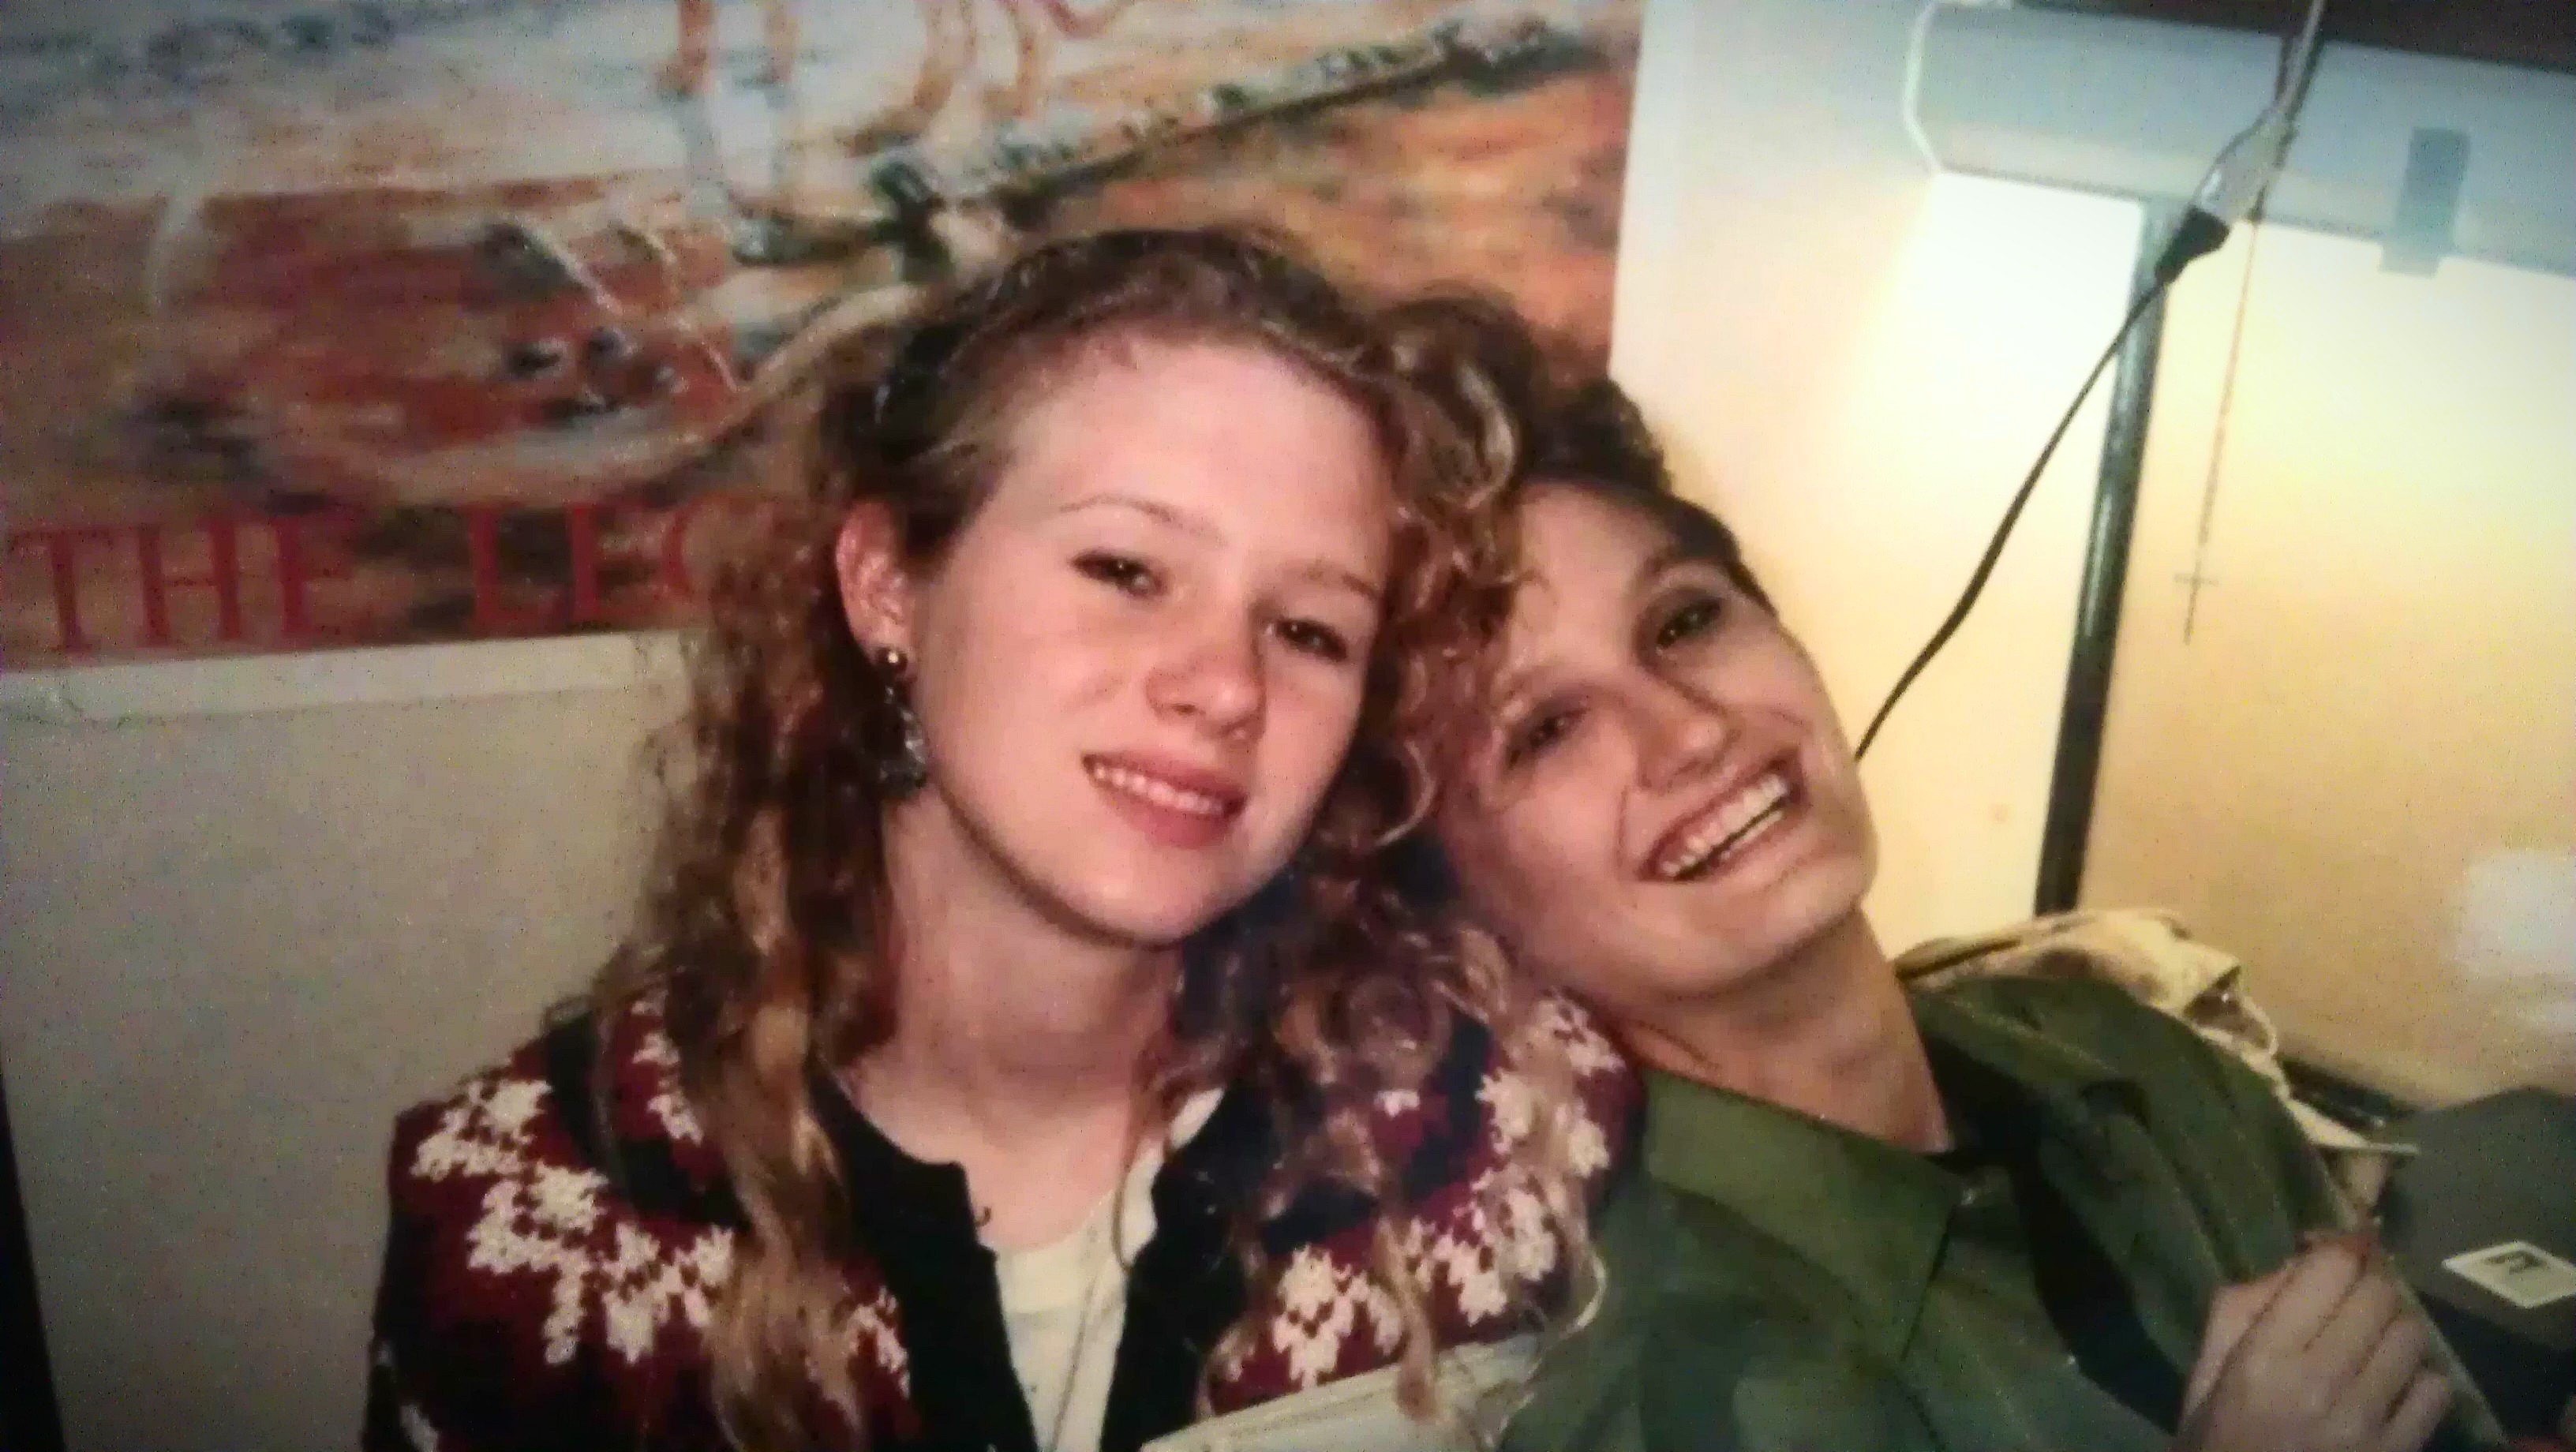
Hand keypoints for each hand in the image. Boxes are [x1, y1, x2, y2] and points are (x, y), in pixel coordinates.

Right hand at [2176, 1235, 2453, 1451]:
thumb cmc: (2215, 1443)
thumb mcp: (2206, 1374)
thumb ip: (2240, 1311)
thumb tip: (2298, 1262)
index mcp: (2262, 1356)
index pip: (2330, 1268)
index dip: (2341, 1247)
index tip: (2337, 1250)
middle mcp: (2320, 1381)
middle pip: (2380, 1296)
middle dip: (2369, 1287)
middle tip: (2354, 1299)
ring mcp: (2365, 1422)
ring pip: (2413, 1337)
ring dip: (2396, 1331)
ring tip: (2374, 1344)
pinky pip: (2435, 1391)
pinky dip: (2419, 1381)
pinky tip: (2392, 1389)